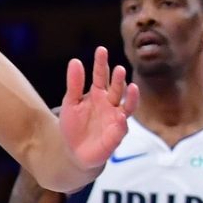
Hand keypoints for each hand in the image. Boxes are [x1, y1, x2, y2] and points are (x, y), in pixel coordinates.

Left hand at [58, 46, 137, 169]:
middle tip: (118, 69)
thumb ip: (74, 84)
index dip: (101, 64)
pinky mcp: (116, 135)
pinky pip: (121, 128)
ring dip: (130, 97)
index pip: (101, 76)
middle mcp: (110, 104)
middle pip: (116, 89)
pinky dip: (122, 123)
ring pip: (127, 106)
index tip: (101, 50)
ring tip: (131, 87)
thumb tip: (75, 61)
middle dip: (118, 80)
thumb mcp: (70, 103)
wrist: (74, 152)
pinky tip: (121, 117)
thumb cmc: (74, 126)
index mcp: (97, 94)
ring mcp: (115, 119)